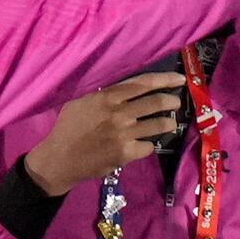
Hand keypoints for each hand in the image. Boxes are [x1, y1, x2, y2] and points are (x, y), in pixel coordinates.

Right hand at [24, 73, 184, 192]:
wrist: (60, 158)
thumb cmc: (67, 128)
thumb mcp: (80, 103)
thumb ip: (103, 96)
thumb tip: (123, 92)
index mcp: (107, 98)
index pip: (142, 84)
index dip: (164, 80)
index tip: (179, 79)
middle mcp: (119, 113)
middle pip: (156, 102)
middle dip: (172, 101)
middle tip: (176, 103)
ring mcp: (124, 134)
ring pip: (159, 124)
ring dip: (168, 123)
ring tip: (169, 122)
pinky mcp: (127, 153)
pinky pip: (149, 146)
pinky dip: (149, 144)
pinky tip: (144, 144)